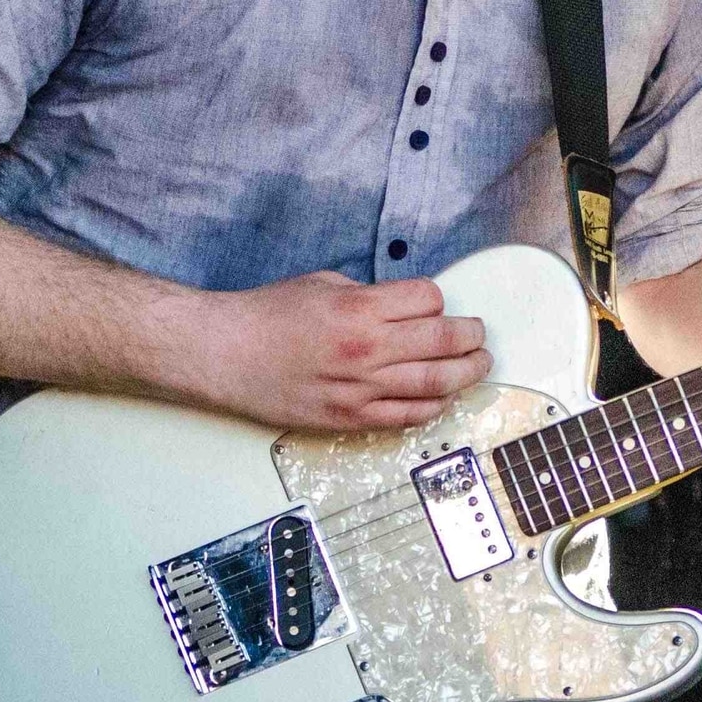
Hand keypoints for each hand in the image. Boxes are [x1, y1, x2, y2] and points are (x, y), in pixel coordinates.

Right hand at [203, 271, 490, 431]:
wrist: (223, 353)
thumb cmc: (265, 317)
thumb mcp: (322, 284)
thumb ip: (368, 295)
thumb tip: (403, 307)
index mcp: (360, 308)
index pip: (429, 300)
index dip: (438, 301)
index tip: (437, 306)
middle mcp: (367, 349)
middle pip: (445, 341)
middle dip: (471, 336)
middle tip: (479, 336)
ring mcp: (360, 388)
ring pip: (437, 383)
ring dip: (467, 373)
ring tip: (478, 365)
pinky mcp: (350, 417)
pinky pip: (408, 416)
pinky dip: (434, 406)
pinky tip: (442, 397)